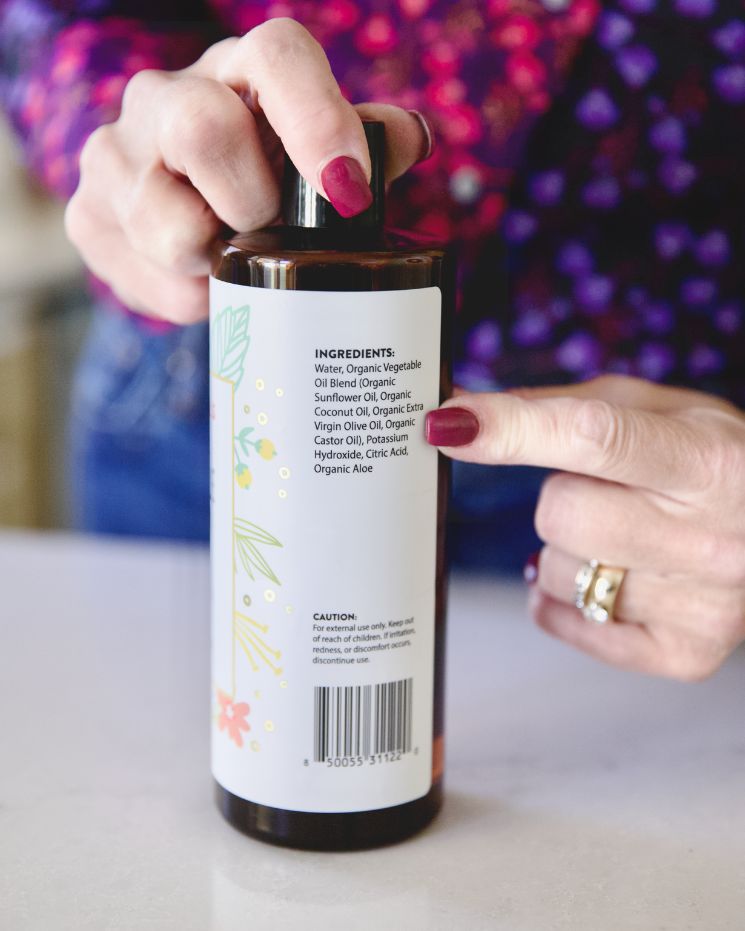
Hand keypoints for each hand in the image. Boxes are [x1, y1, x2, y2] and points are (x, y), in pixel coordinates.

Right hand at [65, 18, 429, 323]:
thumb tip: (408, 138)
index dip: (318, 121)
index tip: (349, 193)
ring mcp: (116, 154)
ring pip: (167, 220)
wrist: (186, 212)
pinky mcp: (88, 216)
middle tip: (270, 231)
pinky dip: (189, 297)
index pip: (276, 55)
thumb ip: (369, 146)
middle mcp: (166, 95)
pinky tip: (201, 280)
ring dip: (217, 260)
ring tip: (232, 258)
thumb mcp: (324, 159)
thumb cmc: (270, 179)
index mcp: (240, 71)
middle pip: (204, 130)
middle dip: (253, 203)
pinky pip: (145, 274)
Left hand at [426, 375, 744, 680]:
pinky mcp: (686, 653)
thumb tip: (465, 410)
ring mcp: (702, 604)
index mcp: (705, 459)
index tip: (448, 425)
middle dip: (561, 495)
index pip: (593, 438)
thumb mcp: (659, 411)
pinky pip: (574, 627)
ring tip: (624, 535)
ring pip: (557, 573)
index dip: (512, 430)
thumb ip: (562, 407)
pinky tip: (607, 577)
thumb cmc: (718, 462)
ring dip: (567, 550)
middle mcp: (710, 535)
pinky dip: (567, 604)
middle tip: (608, 492)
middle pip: (560, 514)